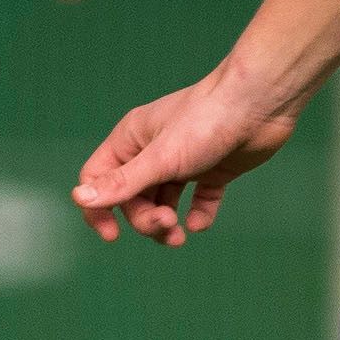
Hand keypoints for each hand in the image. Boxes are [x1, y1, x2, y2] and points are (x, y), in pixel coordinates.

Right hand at [70, 64, 296, 246]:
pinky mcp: (213, 169)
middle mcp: (154, 150)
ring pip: (163, 202)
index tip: (112, 235)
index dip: (99, 208)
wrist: (261, 104)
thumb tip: (78, 199)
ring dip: (166, 223)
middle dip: (145, 218)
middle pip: (133, 197)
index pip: (98, 177)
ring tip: (180, 234)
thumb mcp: (161, 158)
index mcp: (132, 139)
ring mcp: (185, 161)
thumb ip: (122, 183)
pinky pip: (198, 200)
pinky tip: (200, 223)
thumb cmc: (206, 122)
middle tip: (167, 225)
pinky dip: (198, 215)